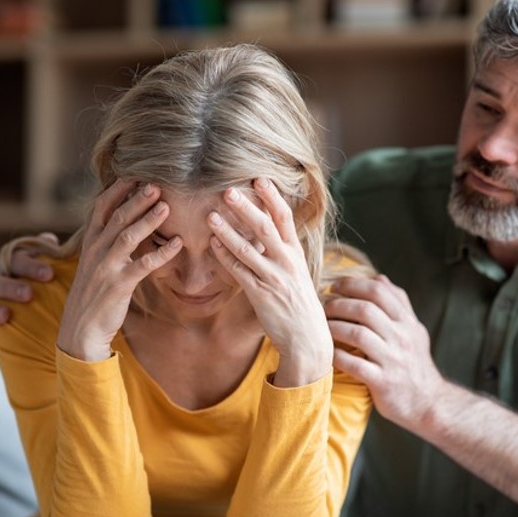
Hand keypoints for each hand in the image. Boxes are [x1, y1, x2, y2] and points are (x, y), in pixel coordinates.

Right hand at [0, 233, 58, 349]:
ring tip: (5, 315)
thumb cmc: (54, 283)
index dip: (29, 265)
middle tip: (28, 294)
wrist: (50, 311)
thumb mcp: (58, 267)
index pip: (13, 259)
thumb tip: (53, 240)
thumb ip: (56, 254)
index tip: (49, 274)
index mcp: (13, 265)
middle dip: (9, 286)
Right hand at [57, 180, 182, 361]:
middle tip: (156, 182)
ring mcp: (107, 267)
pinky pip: (143, 265)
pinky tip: (178, 244)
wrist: (80, 329)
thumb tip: (124, 221)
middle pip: (117, 216)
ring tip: (167, 205)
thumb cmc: (94, 293)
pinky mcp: (119, 285)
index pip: (101, 207)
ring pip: (128, 236)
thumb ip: (107, 241)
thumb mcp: (96, 263)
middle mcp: (96, 250)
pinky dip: (162, 253)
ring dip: (148, 219)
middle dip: (136, 198)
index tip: (137, 173)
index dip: (118, 189)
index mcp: (90, 242)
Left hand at [207, 178, 332, 387]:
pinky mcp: (261, 295)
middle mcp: (286, 262)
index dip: (272, 197)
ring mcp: (273, 278)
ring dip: (228, 231)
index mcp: (296, 253)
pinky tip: (212, 245)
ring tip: (211, 216)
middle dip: (246, 208)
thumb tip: (269, 228)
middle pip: (265, 228)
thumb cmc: (299, 303)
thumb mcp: (297, 272)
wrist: (307, 337)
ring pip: (248, 250)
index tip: (259, 179)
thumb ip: (283, 251)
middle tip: (228, 190)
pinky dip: (225, 257)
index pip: (285, 218)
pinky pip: (239, 273)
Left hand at [324, 275, 443, 427]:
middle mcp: (401, 337)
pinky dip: (336, 356)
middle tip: (324, 307)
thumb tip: (378, 278)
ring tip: (322, 327)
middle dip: (339, 304)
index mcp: (407, 322)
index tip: (334, 287)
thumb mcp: (413, 330)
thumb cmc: (415, 363)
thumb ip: (397, 304)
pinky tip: (326, 352)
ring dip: (334, 327)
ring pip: (358, 334)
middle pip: (366, 310)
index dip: (353, 284)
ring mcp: (392, 360)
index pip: (380, 291)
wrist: (429, 402)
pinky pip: (354, 364)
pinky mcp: (382, 382)